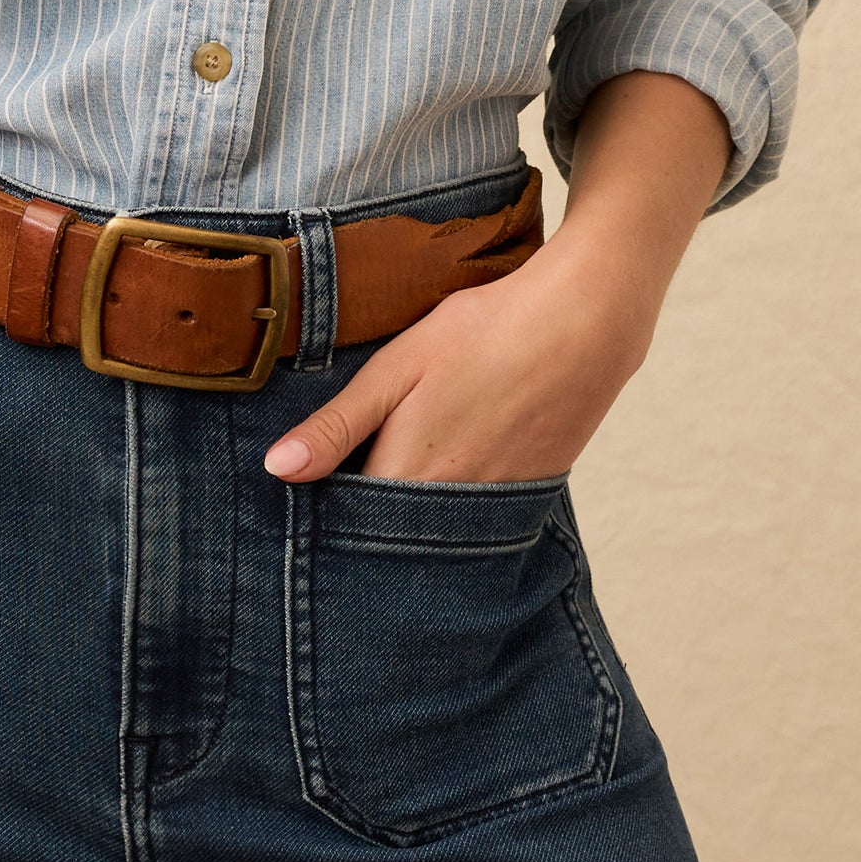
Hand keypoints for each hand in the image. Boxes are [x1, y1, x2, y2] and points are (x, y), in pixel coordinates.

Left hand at [261, 72, 733, 485]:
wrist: (584, 324)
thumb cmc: (483, 334)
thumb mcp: (397, 368)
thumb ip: (338, 426)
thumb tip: (276, 471)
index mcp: (409, 477)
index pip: (349, 524)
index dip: (325, 516)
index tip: (304, 504)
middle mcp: (452, 507)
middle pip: (392, 537)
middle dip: (366, 526)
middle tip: (344, 496)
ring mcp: (496, 505)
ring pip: (436, 530)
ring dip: (412, 518)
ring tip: (396, 481)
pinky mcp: (530, 493)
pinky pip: (477, 518)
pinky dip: (455, 505)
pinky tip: (450, 468)